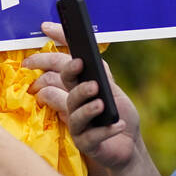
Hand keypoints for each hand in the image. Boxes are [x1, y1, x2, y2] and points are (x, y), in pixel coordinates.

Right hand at [28, 21, 141, 169]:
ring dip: (87, 104)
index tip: (46, 30)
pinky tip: (117, 123)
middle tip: (79, 64)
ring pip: (73, 109)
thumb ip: (100, 73)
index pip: (58, 64)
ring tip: (101, 101)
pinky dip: (105, 129)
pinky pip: (91, 135)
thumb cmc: (118, 116)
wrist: (129, 146)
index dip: (51, 47)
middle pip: (57, 82)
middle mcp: (71, 102)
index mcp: (75, 87)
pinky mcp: (86, 143)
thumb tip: (82, 56)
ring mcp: (76, 123)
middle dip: (67, 72)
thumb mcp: (113, 90)